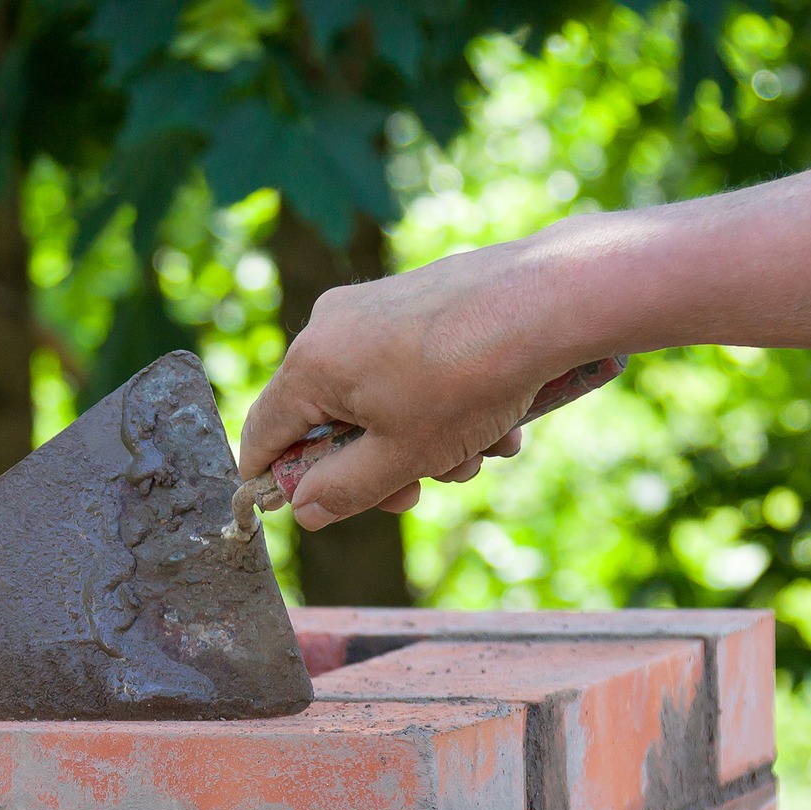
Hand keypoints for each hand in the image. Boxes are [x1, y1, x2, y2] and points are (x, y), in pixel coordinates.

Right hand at [239, 221, 606, 529]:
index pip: (264, 433)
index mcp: (312, 364)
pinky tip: (497, 420)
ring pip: (380, 400)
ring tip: (479, 451)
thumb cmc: (467, 381)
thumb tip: (304, 509)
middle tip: (419, 492)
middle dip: (378, 466)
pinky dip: (445, 404)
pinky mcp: (416, 300)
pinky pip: (411, 369)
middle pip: (330, 421)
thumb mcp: (401, 457)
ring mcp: (375, 307)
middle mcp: (332, 326)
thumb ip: (342, 490)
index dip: (273, 479)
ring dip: (425, 441)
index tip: (297, 509)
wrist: (546, 301)